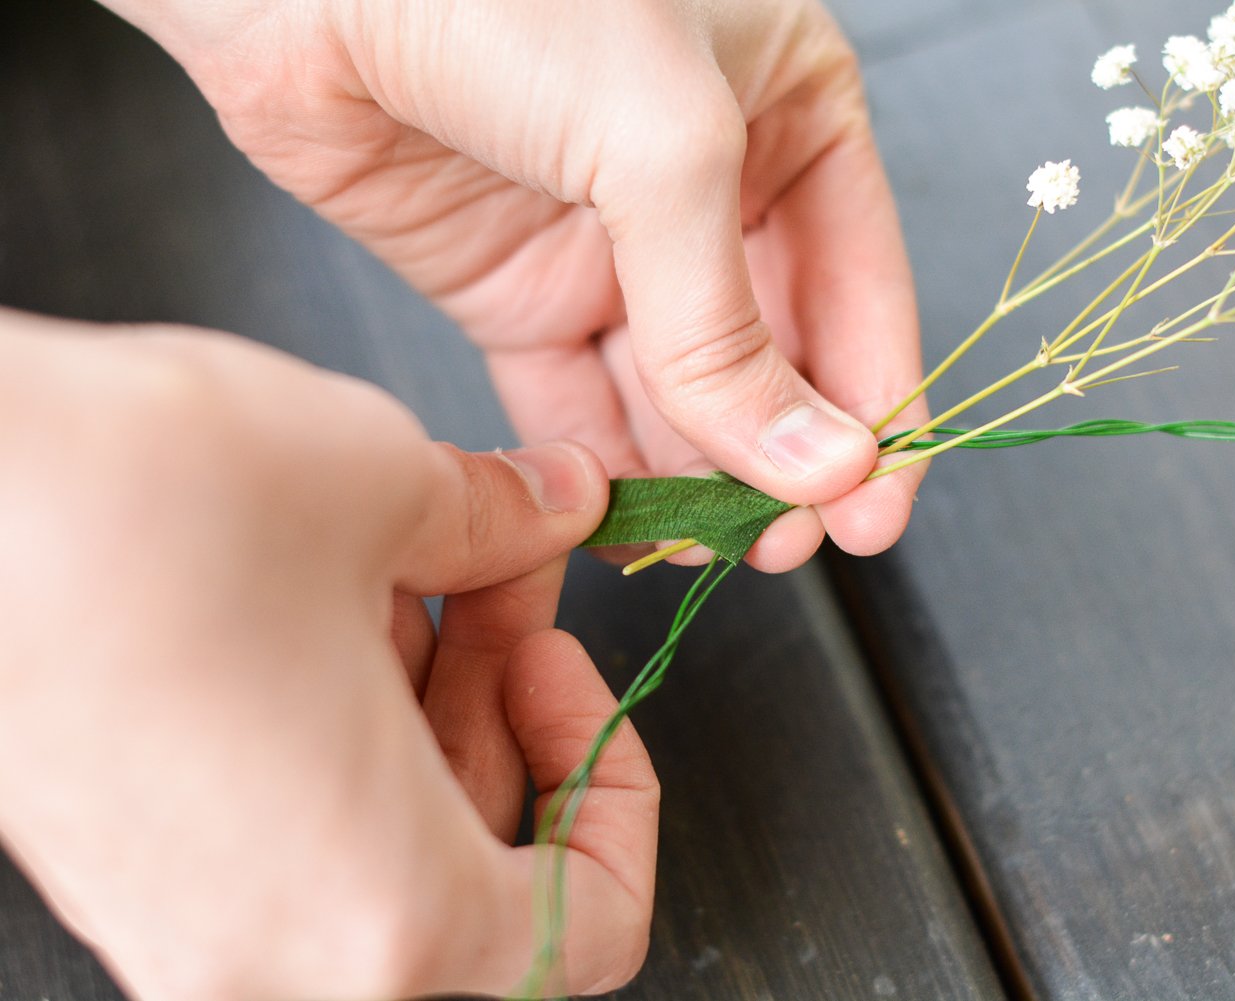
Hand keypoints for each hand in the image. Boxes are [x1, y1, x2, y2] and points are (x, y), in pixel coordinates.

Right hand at [0, 309, 655, 998]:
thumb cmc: (143, 512)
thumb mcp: (387, 489)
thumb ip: (507, 522)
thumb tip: (554, 506)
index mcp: (385, 919)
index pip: (588, 928)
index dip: (614, 790)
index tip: (573, 678)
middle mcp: (278, 962)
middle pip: (478, 878)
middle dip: (509, 716)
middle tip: (509, 591)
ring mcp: (189, 922)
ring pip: (378, 845)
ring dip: (426, 708)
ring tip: (421, 569)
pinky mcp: (129, 865)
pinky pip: (287, 823)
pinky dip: (341, 724)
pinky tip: (331, 598)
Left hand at [103, 0, 928, 570]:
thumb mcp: (661, 142)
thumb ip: (727, 321)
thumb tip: (814, 462)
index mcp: (787, 111)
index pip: (857, 285)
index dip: (874, 409)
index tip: (871, 512)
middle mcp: (707, 187)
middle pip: (772, 357)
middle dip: (783, 460)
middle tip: (787, 545)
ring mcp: (609, 246)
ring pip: (678, 397)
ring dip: (699, 480)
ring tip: (710, 550)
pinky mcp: (517, 292)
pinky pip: (580, 404)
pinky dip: (606, 472)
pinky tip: (630, 527)